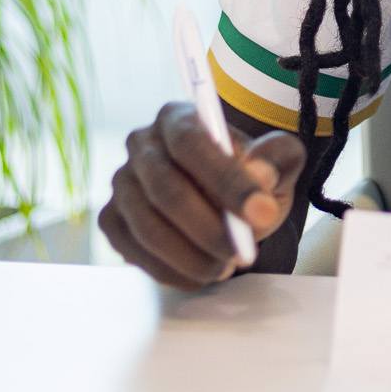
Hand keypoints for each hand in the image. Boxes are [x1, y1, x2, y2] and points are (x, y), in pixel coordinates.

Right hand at [98, 100, 305, 289]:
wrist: (224, 198)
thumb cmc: (251, 173)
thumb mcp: (278, 160)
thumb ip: (276, 159)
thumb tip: (259, 175)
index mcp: (178, 117)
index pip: (192, 143)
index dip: (226, 179)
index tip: (262, 213)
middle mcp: (141, 144)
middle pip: (166, 190)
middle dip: (208, 229)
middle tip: (243, 253)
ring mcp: (121, 183)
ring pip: (148, 227)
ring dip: (192, 256)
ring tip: (227, 266)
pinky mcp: (111, 220)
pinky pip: (135, 252)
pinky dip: (173, 271)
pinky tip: (202, 274)